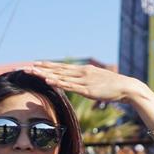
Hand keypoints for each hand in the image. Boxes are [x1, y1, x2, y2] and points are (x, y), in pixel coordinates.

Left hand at [24, 62, 146, 102]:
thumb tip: (84, 83)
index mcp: (84, 70)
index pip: (62, 67)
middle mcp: (82, 73)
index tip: (36, 63)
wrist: (127, 87)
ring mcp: (84, 81)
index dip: (48, 65)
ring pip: (61, 77)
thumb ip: (90, 81)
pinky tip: (48, 81)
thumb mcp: (100, 80)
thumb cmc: (114, 86)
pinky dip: (58, 83)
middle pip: (57, 70)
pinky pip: (69, 86)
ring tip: (32, 72)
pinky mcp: (87, 90)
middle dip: (41, 68)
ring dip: (45, 74)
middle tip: (26, 67)